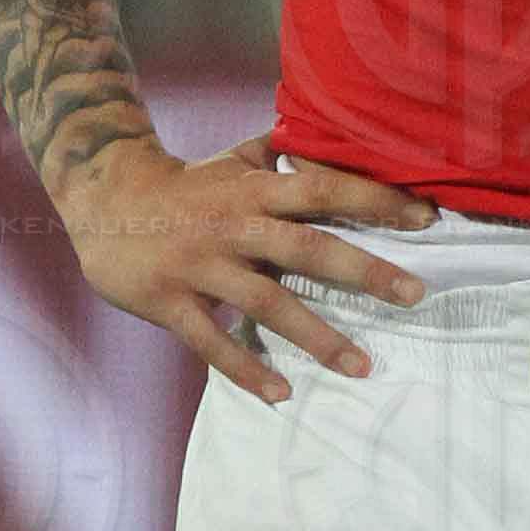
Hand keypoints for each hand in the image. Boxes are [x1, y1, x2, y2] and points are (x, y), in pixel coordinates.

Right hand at [61, 136, 434, 402]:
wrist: (103, 199)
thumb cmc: (187, 184)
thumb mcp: (236, 159)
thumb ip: (286, 153)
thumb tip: (343, 136)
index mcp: (254, 189)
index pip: (322, 189)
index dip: (373, 200)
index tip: (426, 219)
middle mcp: (233, 225)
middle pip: (306, 247)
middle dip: (363, 271)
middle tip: (415, 295)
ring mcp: (201, 265)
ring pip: (266, 302)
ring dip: (317, 336)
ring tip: (363, 366)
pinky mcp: (170, 302)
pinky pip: (212, 342)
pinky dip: (246, 369)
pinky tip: (281, 394)